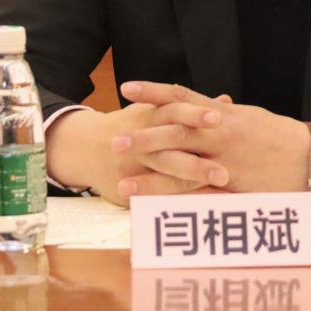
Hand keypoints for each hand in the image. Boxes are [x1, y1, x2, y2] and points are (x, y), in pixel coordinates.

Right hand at [46, 98, 229, 206]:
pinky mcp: (126, 191)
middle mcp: (141, 143)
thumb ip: (190, 109)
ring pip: (164, 176)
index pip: (173, 112)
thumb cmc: (131, 126)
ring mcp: (134, 168)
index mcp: (149, 117)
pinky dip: (177, 202)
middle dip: (196, 163)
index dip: (195, 115)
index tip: (218, 117)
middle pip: (169, 149)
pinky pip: (153, 198)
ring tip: (216, 189)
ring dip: (191, 183)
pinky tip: (200, 210)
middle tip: (224, 173)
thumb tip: (226, 100)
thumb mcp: (155, 112)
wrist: (85, 147)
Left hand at [118, 81, 310, 194]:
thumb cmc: (279, 135)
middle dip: (143, 137)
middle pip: (174, 133)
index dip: (153, 92)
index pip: (181, 98)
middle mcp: (221, 135)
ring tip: (120, 181)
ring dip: (150, 175)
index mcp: (223, 115)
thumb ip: (222, 112)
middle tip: (114, 140)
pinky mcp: (233, 188)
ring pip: (181, 167)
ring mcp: (226, 162)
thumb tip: (203, 104)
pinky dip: (176, 201)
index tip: (127, 88)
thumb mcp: (249, 117)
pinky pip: (199, 195)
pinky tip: (156, 209)